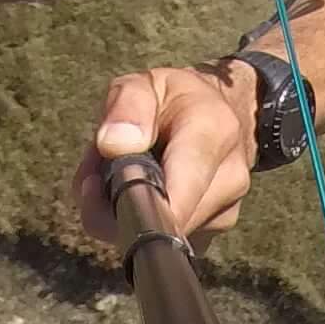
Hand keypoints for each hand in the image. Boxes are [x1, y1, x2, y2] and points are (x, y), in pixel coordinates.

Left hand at [72, 59, 259, 245]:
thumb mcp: (145, 82)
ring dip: (125, 213)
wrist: (220, 116)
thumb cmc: (175, 99)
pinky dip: (141, 223)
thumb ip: (127, 105)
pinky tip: (143, 194)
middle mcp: (230, 179)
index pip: (179, 190)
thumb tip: (113, 144)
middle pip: (161, 222)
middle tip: (98, 170)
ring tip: (125, 175)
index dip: (133, 204)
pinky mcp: (211, 235)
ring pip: (156, 235)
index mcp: (214, 131)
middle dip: (115, 205)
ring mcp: (224, 214)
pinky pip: (161, 241)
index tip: (95, 189)